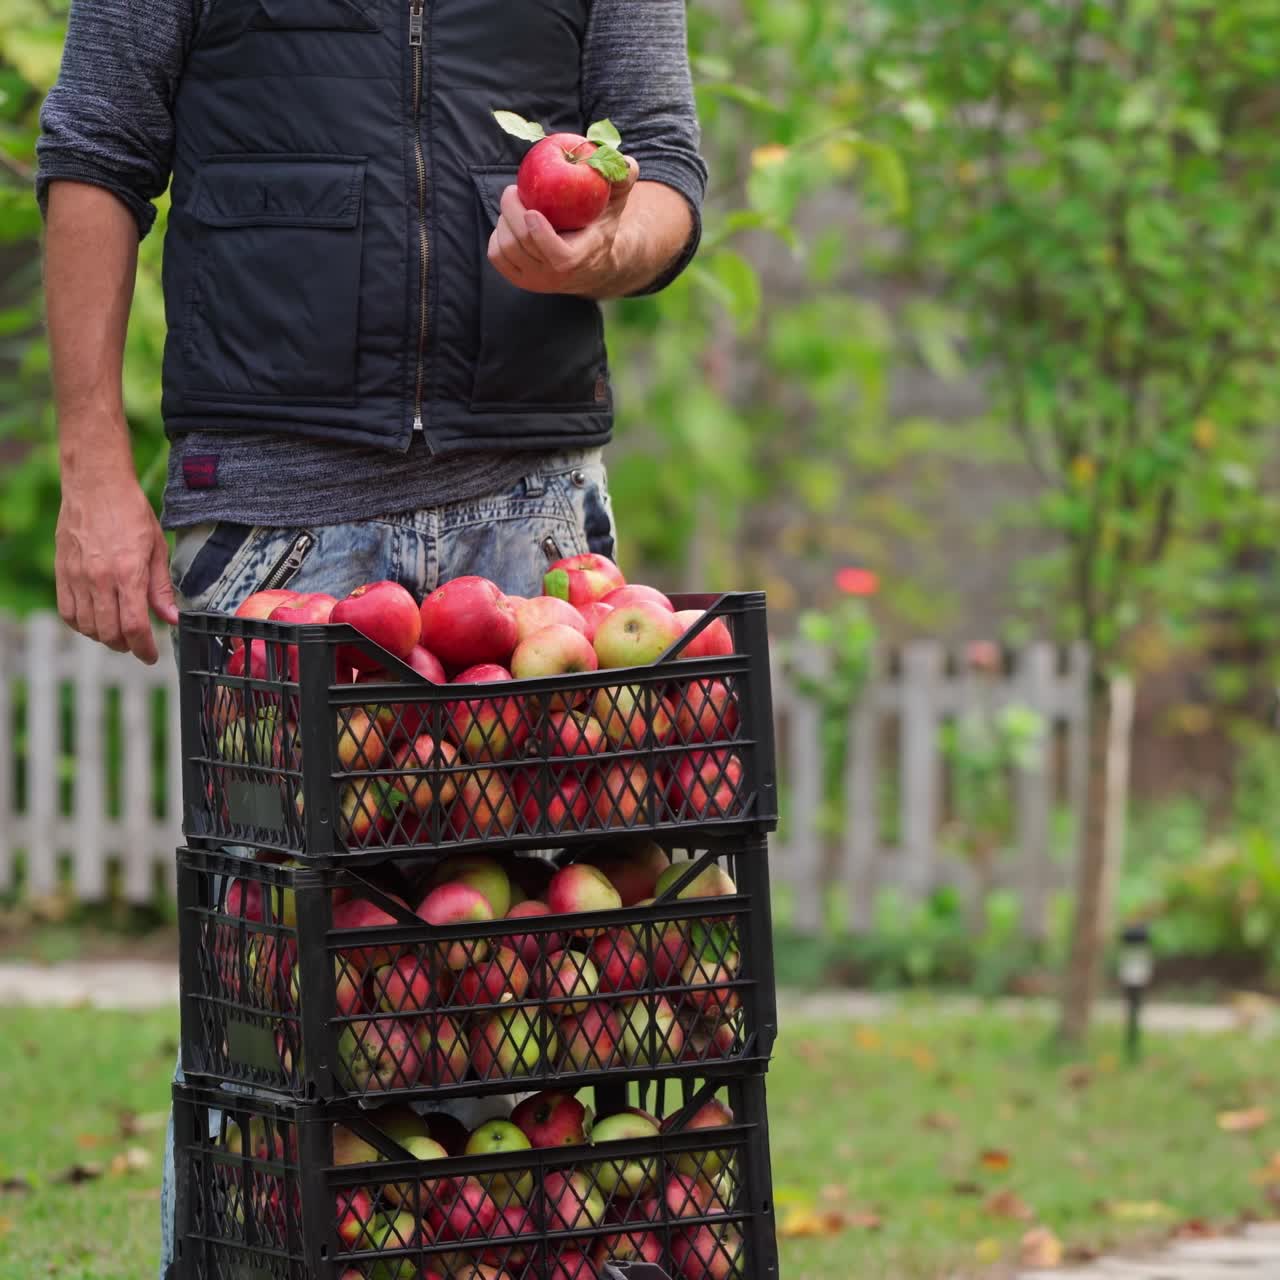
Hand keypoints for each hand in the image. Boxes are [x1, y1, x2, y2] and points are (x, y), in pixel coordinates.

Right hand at [55, 454, 178, 663]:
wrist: (95, 486)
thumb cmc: (131, 513)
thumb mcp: (157, 549)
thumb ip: (161, 588)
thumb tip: (172, 618)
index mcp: (127, 573)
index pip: (134, 626)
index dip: (144, 648)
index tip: (151, 655)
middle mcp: (99, 578)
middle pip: (109, 632)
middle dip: (126, 646)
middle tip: (138, 644)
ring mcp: (77, 576)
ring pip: (86, 626)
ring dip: (104, 637)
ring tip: (119, 633)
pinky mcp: (62, 571)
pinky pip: (67, 611)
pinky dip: (81, 624)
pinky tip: (95, 621)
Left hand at [486, 156, 639, 296]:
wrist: (590, 260)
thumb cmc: (601, 222)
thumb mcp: (616, 200)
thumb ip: (622, 178)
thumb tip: (625, 162)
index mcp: (581, 259)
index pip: (559, 257)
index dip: (542, 236)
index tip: (532, 212)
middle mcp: (556, 277)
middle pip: (523, 246)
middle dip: (512, 214)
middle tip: (512, 190)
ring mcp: (536, 281)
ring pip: (506, 249)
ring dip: (504, 221)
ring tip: (513, 203)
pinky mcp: (520, 279)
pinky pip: (497, 255)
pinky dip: (498, 234)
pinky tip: (509, 221)